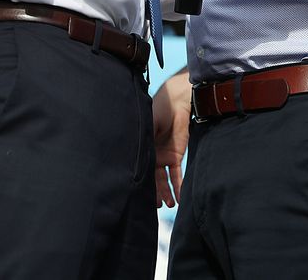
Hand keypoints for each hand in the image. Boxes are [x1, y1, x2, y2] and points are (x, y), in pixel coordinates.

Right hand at [152, 72, 192, 207]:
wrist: (176, 101)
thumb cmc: (158, 110)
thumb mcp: (146, 125)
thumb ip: (140, 140)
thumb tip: (127, 152)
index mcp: (142, 150)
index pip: (140, 171)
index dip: (141, 185)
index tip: (141, 199)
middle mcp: (151, 156)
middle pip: (152, 179)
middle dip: (155, 193)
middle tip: (156, 207)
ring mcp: (163, 156)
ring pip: (164, 180)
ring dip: (167, 192)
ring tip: (169, 205)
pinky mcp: (176, 155)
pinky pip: (177, 174)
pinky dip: (179, 185)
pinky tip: (180, 197)